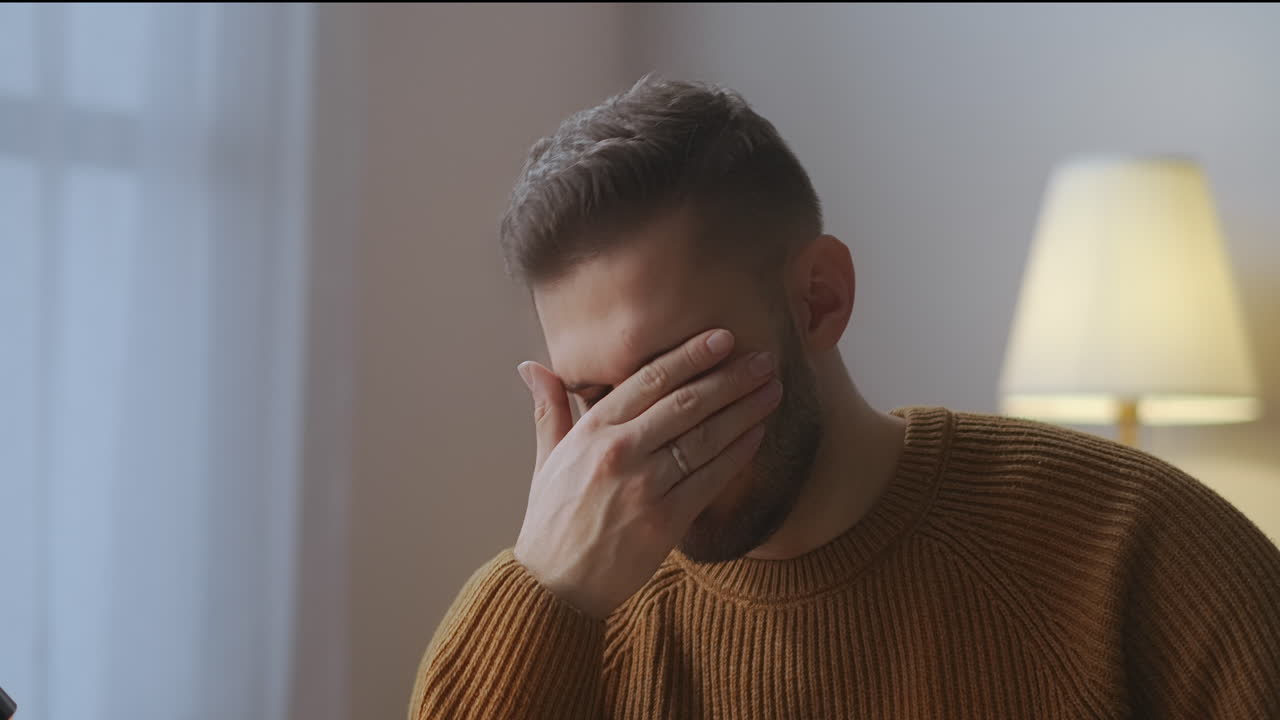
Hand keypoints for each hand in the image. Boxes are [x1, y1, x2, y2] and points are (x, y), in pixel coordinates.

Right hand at [512, 329, 781, 618]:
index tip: (722, 338)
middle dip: (730, 377)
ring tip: (771, 390)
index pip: (649, 380)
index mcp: (592, 431)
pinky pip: (710, 479)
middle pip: (686, 403)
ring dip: (744, 411)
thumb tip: (531, 365)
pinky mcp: (665, 520)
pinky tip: (758, 434)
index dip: (690, 356)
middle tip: (763, 358)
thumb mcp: (546, 458)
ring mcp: (645, 486)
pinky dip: (738, 454)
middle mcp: (620, 451)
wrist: (556, 586)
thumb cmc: (552, 520)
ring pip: (705, 437)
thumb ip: (549, 408)